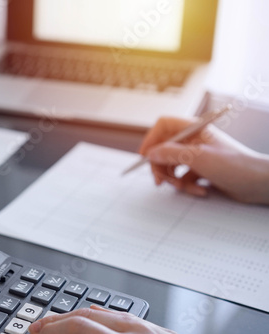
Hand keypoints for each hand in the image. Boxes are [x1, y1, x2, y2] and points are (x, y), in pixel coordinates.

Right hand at [29, 305, 174, 333]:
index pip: (78, 328)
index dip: (51, 331)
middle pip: (87, 316)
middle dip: (56, 322)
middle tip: (36, 329)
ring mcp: (152, 331)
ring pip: (104, 313)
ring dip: (75, 317)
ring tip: (56, 324)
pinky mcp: (160, 333)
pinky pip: (124, 317)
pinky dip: (101, 316)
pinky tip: (91, 315)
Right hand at [139, 117, 268, 204]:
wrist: (260, 185)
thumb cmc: (237, 166)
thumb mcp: (199, 158)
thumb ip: (171, 153)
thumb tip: (150, 154)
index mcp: (195, 129)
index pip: (164, 126)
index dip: (151, 139)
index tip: (145, 157)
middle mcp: (194, 140)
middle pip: (163, 149)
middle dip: (161, 167)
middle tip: (161, 182)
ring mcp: (198, 155)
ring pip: (171, 166)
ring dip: (174, 180)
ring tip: (184, 188)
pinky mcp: (201, 170)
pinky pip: (183, 177)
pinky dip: (187, 186)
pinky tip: (200, 191)